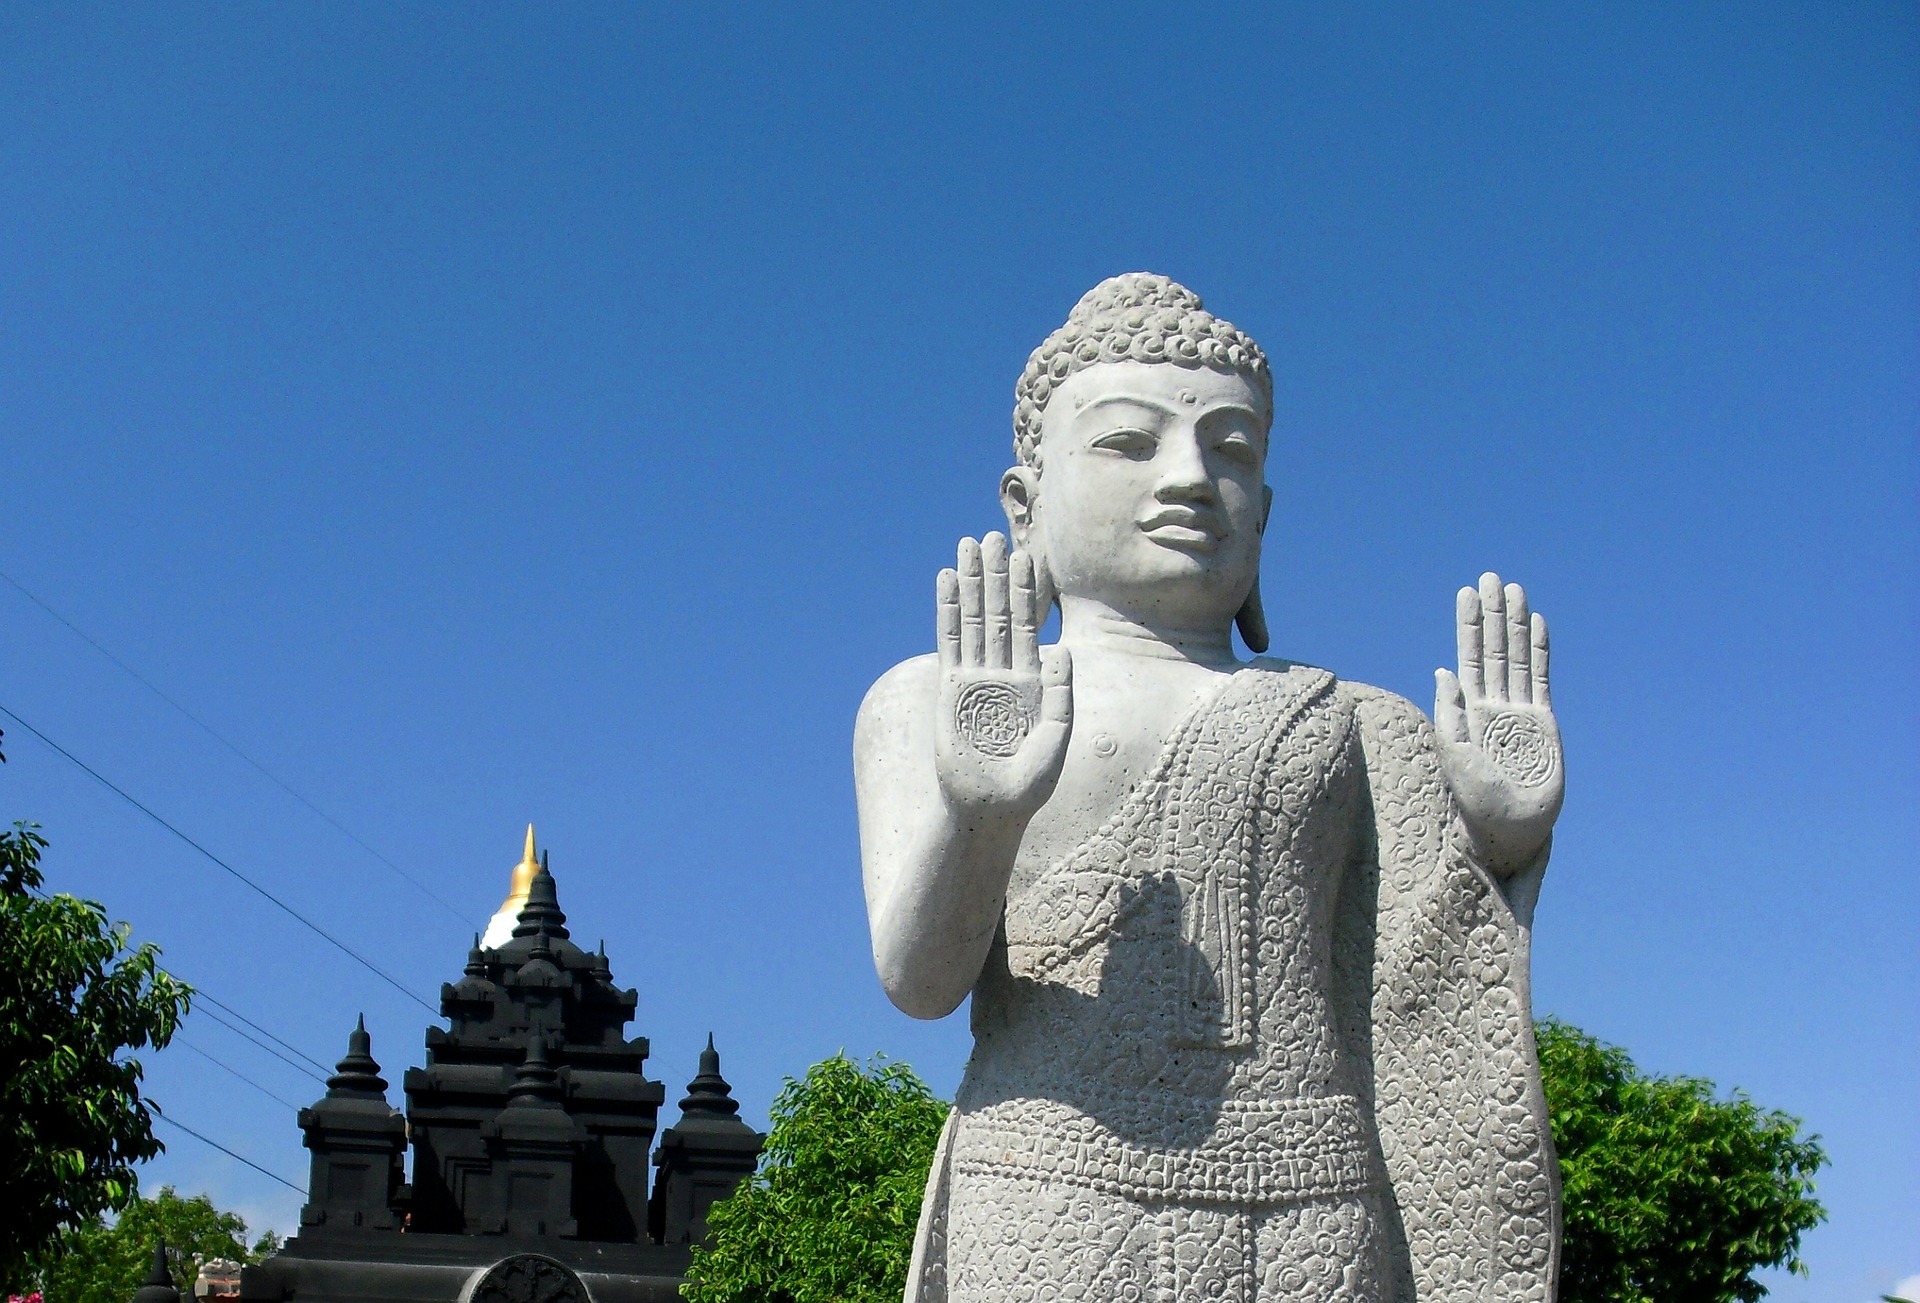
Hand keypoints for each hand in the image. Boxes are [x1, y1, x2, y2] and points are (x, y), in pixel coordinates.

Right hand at [934, 533, 1072, 813]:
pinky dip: (946, 610)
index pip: (1029, 625)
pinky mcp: (950, 690)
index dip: (1027, 591)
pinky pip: (948, 641)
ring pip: (972, 619)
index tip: (1027, 554)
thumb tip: (1061, 649)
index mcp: (1033, 683)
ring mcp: (974, 679)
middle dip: (996, 575)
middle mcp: (1003, 673)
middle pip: (998, 612)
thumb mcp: (1056, 741)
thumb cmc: (1027, 786)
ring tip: (967, 546)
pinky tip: (945, 582)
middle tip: (993, 535)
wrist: (989, 810)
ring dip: (970, 583)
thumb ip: (1062, 697)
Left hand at [1435, 572, 1563, 871]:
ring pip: (1518, 657)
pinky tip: (1537, 624)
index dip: (1469, 626)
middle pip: (1494, 649)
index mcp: (1468, 711)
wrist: (1512, 830)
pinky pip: (1542, 679)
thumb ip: (1450, 713)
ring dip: (1516, 624)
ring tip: (1515, 590)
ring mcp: (1520, 711)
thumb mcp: (1454, 755)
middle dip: (1492, 614)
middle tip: (1492, 578)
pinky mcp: (1544, 722)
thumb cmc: (1477, 801)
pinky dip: (1540, 651)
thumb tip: (1443, 670)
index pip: (1469, 657)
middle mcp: (1493, 705)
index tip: (1466, 593)